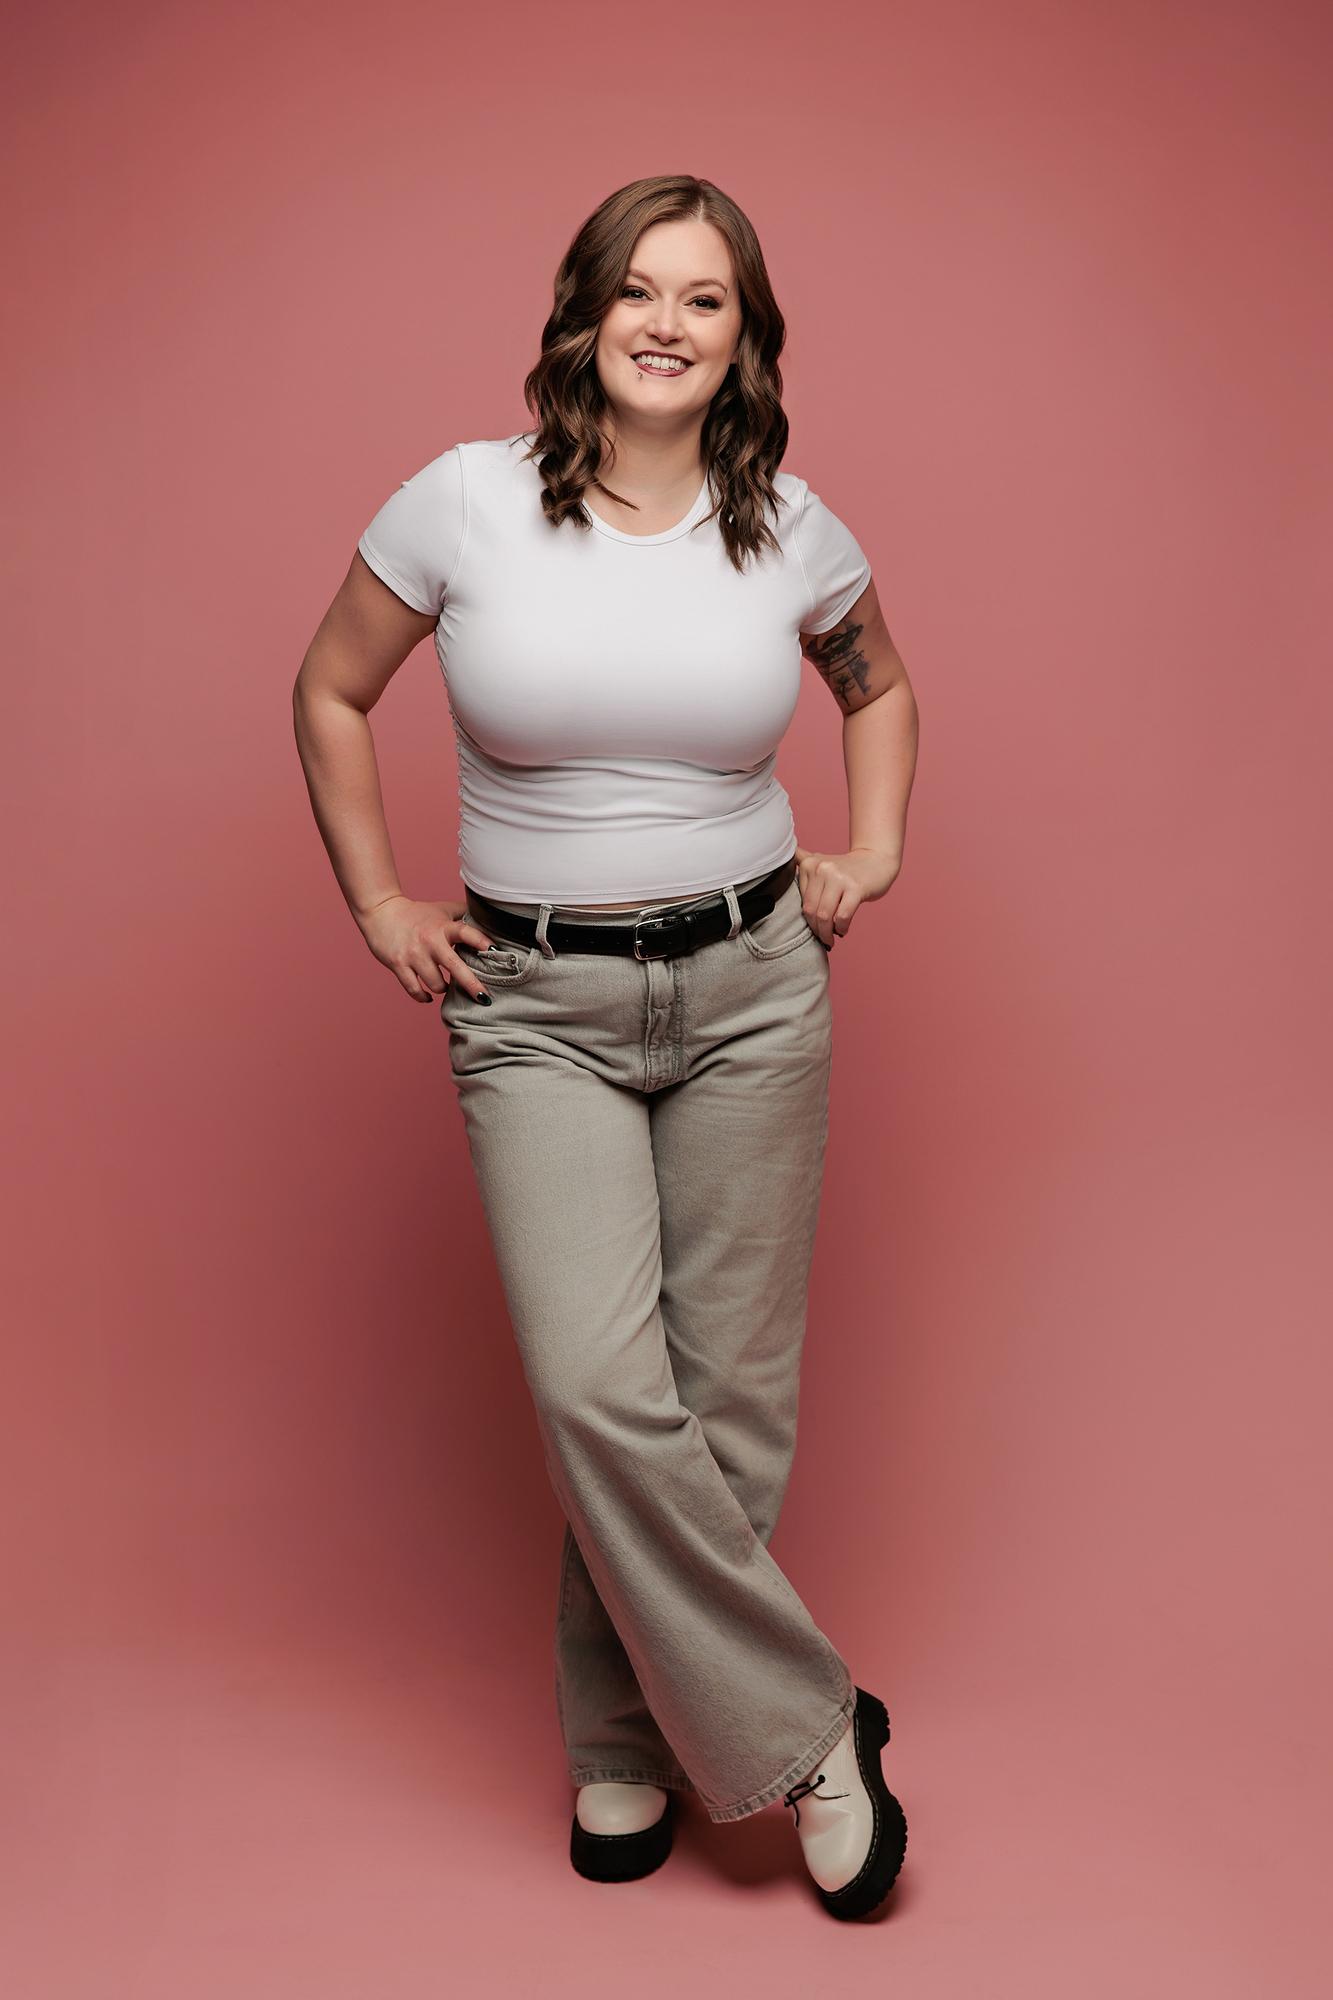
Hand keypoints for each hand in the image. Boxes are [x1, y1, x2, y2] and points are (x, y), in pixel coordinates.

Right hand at [357, 894, 498, 1003]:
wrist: (381, 912)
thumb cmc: (416, 913)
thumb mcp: (441, 909)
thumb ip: (463, 914)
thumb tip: (488, 917)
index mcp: (442, 927)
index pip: (466, 933)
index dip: (482, 941)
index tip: (495, 951)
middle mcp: (430, 941)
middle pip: (455, 967)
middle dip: (472, 985)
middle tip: (485, 999)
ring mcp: (413, 955)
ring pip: (436, 984)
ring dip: (444, 989)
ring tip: (447, 987)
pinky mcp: (398, 965)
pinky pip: (414, 989)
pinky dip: (424, 997)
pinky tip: (429, 997)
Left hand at [792, 845, 900, 947]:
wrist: (877, 859)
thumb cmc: (848, 868)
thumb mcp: (823, 860)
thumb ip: (805, 861)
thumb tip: (784, 861)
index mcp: (811, 864)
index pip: (802, 902)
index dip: (808, 919)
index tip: (815, 927)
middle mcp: (823, 869)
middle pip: (811, 910)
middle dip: (816, 929)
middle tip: (822, 937)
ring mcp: (839, 878)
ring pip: (824, 915)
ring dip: (827, 932)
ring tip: (831, 937)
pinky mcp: (856, 888)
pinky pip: (842, 916)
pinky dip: (841, 928)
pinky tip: (843, 929)